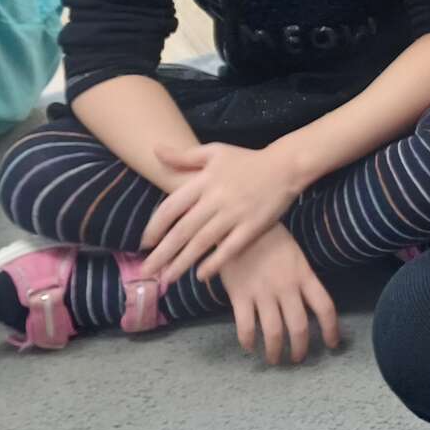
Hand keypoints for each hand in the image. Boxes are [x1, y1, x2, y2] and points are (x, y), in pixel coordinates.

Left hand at [140, 141, 299, 284]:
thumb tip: (155, 151)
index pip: (171, 207)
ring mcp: (235, 214)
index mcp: (204, 181)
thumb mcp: (214, 152)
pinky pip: (230, 249)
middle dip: (162, 252)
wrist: (286, 166)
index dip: (155, 227)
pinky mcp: (252, 227)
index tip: (144, 243)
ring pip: (202, 243)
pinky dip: (214, 263)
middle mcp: (216, 199)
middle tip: (147, 270)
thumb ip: (184, 156)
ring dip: (182, 262)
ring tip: (167, 278)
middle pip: (183, 230)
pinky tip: (201, 276)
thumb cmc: (247, 160)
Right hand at [216, 224, 339, 364]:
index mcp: (303, 275)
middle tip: (297, 359)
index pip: (325, 307)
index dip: (332, 330)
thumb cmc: (268, 237)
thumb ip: (301, 279)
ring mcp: (263, 293)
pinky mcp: (240, 296)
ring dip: (275, 351)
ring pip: (274, 333)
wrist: (238, 223)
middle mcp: (286, 287)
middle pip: (300, 327)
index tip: (332, 344)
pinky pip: (246, 327)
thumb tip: (308, 304)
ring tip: (274, 359)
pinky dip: (248, 341)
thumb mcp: (294, 254)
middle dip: (301, 349)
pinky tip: (250, 346)